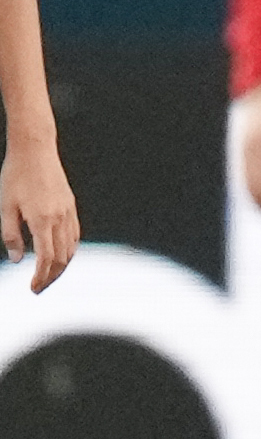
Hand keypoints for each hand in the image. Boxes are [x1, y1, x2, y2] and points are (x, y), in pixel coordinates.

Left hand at [1, 133, 77, 292]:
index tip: (32, 288)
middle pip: (62, 258)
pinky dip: (69, 251)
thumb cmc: (16, 176)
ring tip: (48, 276)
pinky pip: (75, 235)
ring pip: (71, 248)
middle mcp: (60, 218)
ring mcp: (68, 212)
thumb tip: (17, 259)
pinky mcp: (71, 206)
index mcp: (42, 220)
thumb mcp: (6, 207)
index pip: (46, 258)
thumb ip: (11, 235)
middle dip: (51, 277)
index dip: (40, 277)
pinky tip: (61, 255)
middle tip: (39, 288)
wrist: (35, 150)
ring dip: (61, 266)